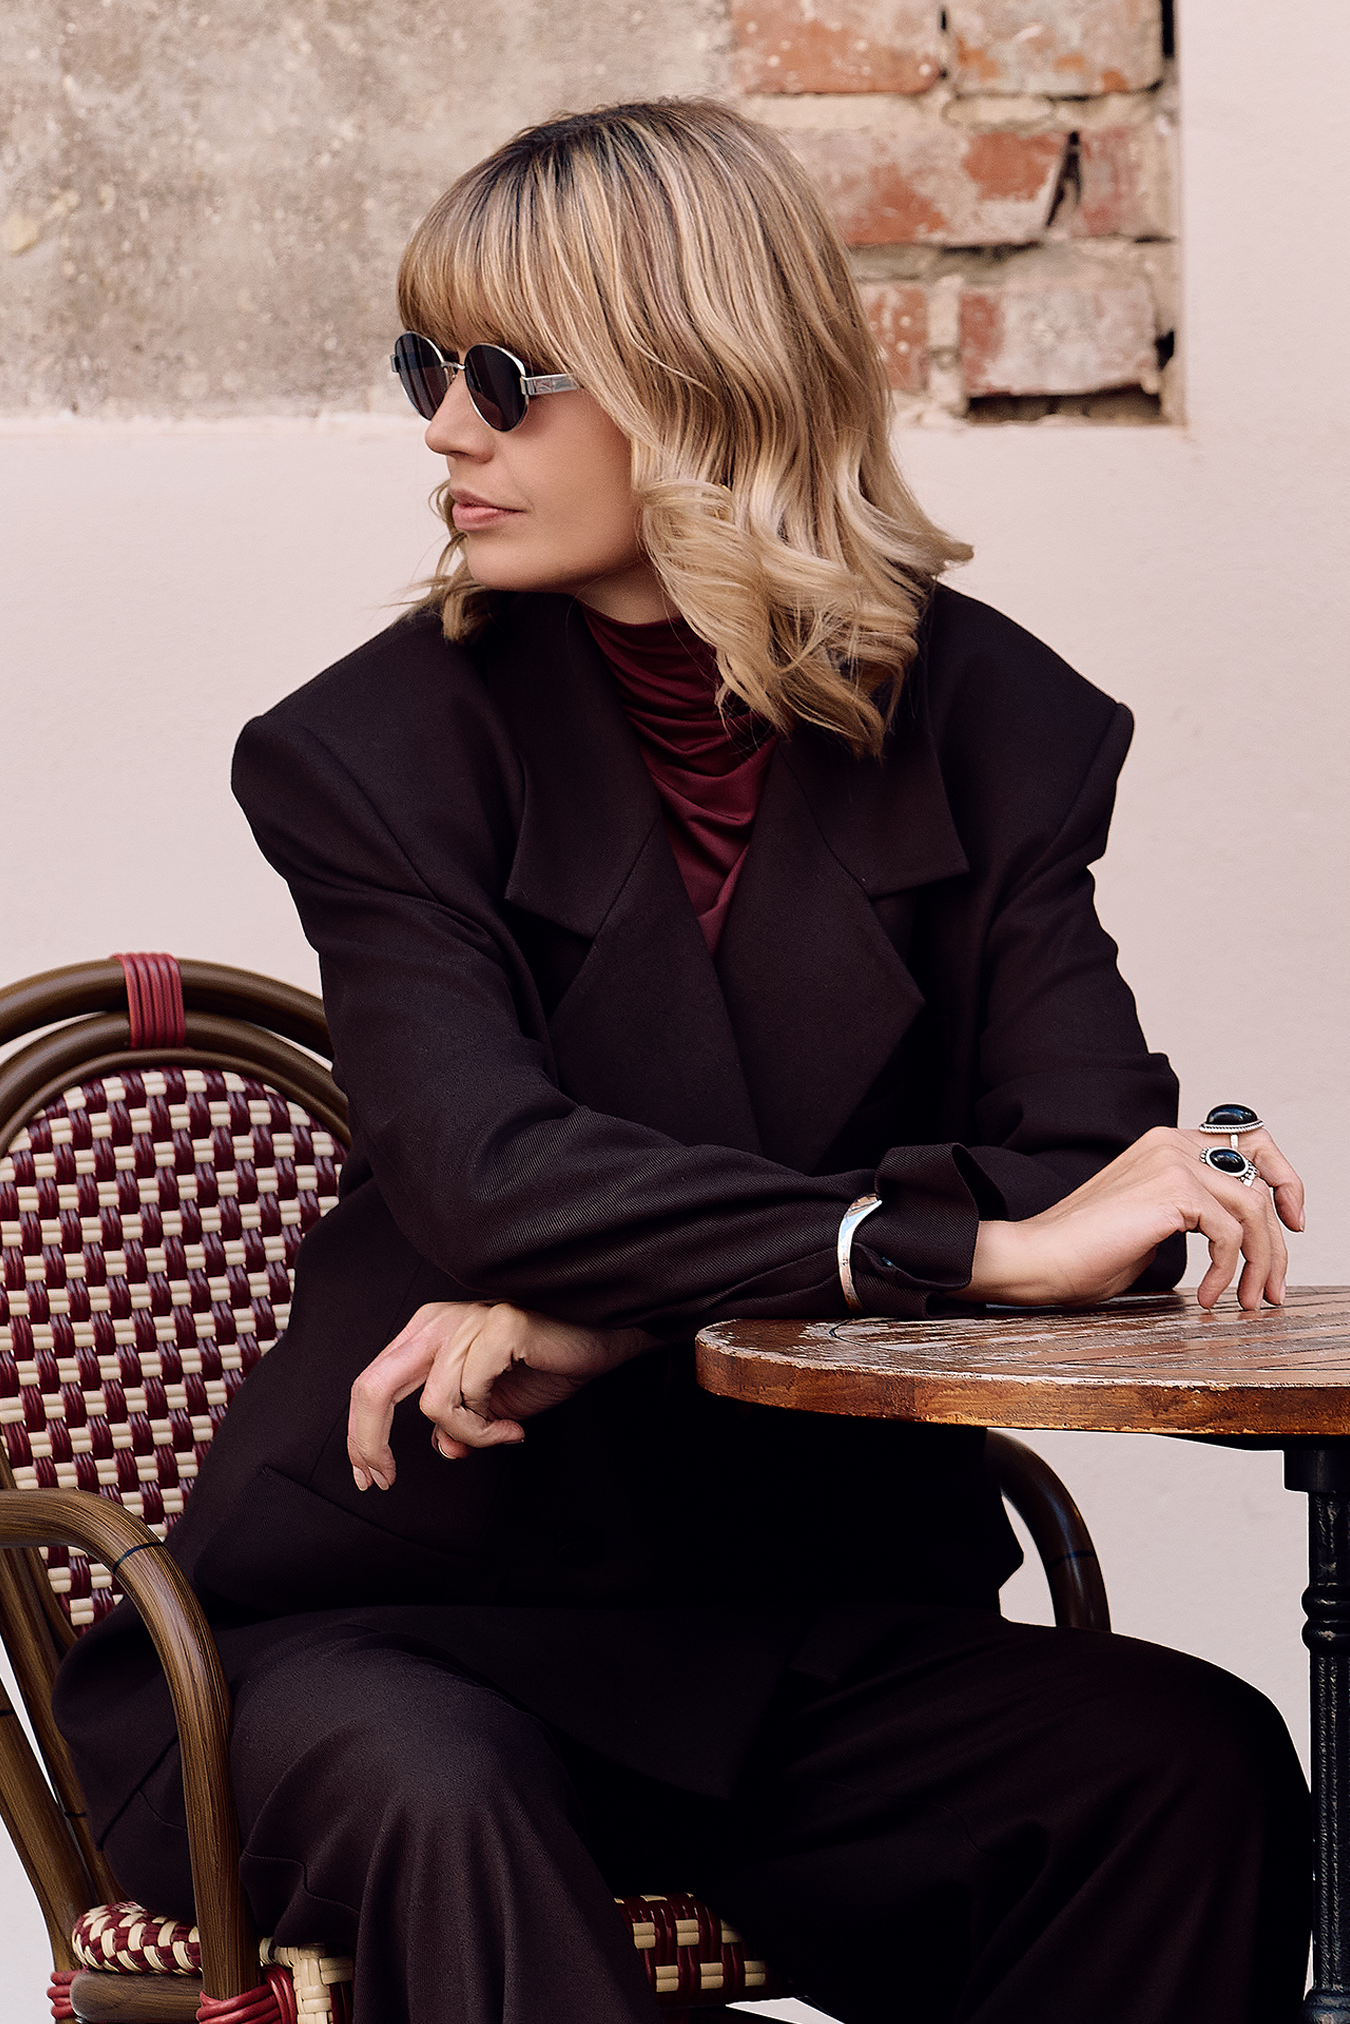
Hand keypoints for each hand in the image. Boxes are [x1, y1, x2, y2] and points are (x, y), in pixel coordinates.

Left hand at [347, 1301, 647, 1489]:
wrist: (601, 1340)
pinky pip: (468, 1396)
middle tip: (383, 1478)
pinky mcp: (496, 1327)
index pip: (371, 1383)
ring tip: (502, 1434)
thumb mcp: (493, 1408)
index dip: (360, 1436)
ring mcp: (466, 1321)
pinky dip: (487, 1426)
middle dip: (368, 1442)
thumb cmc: (549, 1364)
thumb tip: (443, 1449)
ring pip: (432, 1404)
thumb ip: (459, 1425)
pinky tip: (513, 1428)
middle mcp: (438, 1321)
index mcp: (427, 1332)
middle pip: (373, 1386)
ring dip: (467, 1435)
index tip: (369, 1476)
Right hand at [968, 1124, 1304, 1312]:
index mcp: (1166, 1144)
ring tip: (1248, 1300)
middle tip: (1273, 1285)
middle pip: (1261, 1176)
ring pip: (1253, 1209)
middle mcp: (1172, 1143)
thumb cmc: (1085, 1252)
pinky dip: (1227, 1272)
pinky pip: (1229, 1233)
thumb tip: (1239, 1233)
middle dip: (1279, 1236)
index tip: (1291, 1224)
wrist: (1041, 1259)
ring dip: (1260, 1263)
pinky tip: (1208, 1296)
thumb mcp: (1152, 1223)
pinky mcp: (1172, 1190)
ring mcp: (1172, 1161)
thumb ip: (1193, 1212)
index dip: (1283, 1179)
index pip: (1249, 1142)